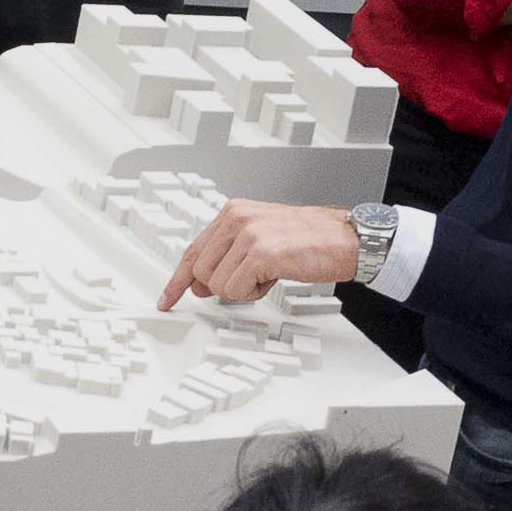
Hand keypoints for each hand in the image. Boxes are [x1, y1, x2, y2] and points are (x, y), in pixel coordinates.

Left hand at [160, 201, 359, 307]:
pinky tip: (273, 278)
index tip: (166, 299)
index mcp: (233, 212)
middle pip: (199, 271)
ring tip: (267, 275)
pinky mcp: (260, 253)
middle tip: (250, 281)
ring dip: (241, 290)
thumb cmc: (308, 241)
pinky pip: (235, 290)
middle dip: (221, 286)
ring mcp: (247, 234)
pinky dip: (253, 293)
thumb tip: (199, 284)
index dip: (177, 279)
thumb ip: (227, 256)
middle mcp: (236, 218)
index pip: (193, 250)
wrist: (345, 240)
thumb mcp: (261, 238)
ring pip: (216, 284)